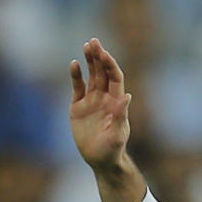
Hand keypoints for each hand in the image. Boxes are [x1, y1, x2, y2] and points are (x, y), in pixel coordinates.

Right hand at [70, 38, 131, 173]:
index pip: (115, 77)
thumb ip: (121, 115)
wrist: (100, 160)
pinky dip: (76, 75)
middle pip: (102, 72)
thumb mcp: (117, 134)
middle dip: (99, 57)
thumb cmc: (112, 150)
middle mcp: (105, 97)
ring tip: (87, 46)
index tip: (104, 54)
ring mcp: (92, 100)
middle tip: (94, 42)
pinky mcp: (79, 106)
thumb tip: (127, 96)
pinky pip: (77, 87)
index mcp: (116, 101)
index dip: (110, 65)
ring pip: (91, 75)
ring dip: (89, 60)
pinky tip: (74, 64)